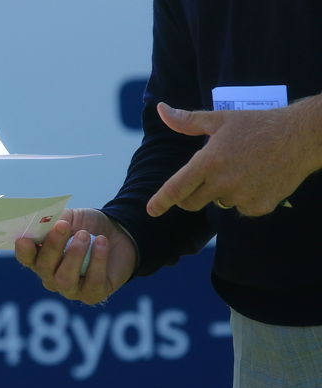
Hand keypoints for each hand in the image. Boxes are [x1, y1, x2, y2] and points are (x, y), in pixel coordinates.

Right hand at [15, 208, 136, 304]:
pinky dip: (97, 260)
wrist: (118, 235)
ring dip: (74, 255)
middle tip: (64, 226)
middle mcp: (52, 277)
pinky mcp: (93, 294)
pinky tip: (102, 242)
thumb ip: (56, 219)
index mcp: (41, 257)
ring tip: (85, 235)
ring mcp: (71, 289)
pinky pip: (93, 282)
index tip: (25, 239)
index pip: (26, 258)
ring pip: (65, 280)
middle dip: (53, 246)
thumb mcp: (71, 217)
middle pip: (44, 268)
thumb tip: (49, 222)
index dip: (23, 251)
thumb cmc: (88, 226)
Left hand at [147, 100, 321, 216]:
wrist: (302, 137)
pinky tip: (257, 179)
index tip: (151, 210)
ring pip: (218, 203)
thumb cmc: (258, 124)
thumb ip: (187, 120)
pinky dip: (244, 198)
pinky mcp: (259, 207)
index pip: (176, 188)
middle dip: (189, 196)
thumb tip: (161, 110)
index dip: (161, 201)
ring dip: (220, 192)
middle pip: (191, 202)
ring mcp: (242, 197)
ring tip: (241, 169)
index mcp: (209, 162)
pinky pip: (241, 209)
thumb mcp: (220, 119)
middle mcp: (222, 183)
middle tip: (201, 180)